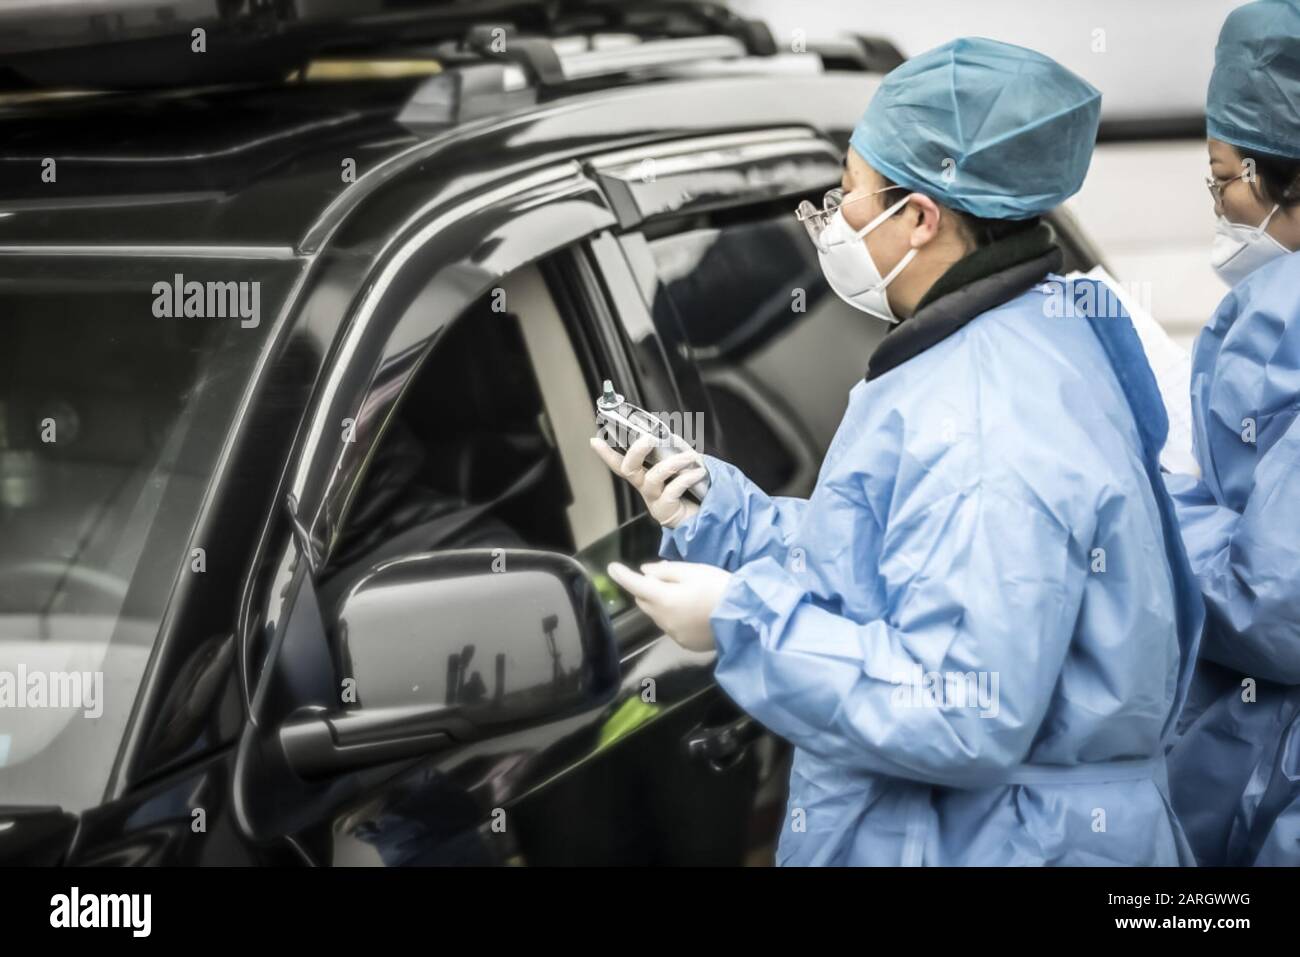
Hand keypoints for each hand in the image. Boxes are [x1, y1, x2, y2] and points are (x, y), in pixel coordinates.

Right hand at [589, 434, 707, 528]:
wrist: (704, 519)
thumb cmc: (692, 492)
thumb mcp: (683, 467)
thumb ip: (676, 453)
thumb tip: (673, 436)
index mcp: (645, 477)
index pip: (622, 464)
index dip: (607, 454)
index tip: (594, 441)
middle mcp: (645, 489)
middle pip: (629, 469)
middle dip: (636, 452)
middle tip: (649, 438)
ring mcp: (654, 501)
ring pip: (653, 477)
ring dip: (673, 462)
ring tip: (691, 456)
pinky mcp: (666, 512)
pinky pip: (673, 490)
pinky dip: (687, 478)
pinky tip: (699, 472)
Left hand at [606, 560, 732, 651]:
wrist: (745, 618)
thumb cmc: (720, 588)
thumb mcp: (693, 571)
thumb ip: (665, 571)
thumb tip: (645, 571)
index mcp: (663, 598)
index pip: (634, 584)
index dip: (621, 575)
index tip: (611, 568)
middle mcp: (663, 620)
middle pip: (644, 601)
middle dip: (647, 589)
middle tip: (663, 578)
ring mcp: (673, 634)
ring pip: (657, 615)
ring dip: (661, 604)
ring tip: (683, 595)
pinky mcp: (685, 644)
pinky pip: (672, 627)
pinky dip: (675, 617)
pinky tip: (693, 612)